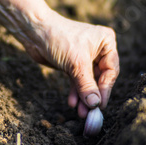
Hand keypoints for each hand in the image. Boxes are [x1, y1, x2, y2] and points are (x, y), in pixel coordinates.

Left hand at [0, 0, 119, 117]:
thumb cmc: (59, 38)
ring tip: (80, 113)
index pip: (111, 71)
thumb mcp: (76, 64)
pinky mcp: (72, 63)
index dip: (105, 89)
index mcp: (106, 42)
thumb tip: (95, 105)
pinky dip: (75, 91)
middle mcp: (98, 49)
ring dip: (84, 96)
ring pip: (87, 81)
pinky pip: (77, 80)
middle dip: (93, 95)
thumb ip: (86, 85)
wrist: (34, 31)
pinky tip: (72, 102)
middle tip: (90, 113)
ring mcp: (85, 56)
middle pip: (100, 78)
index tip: (100, 106)